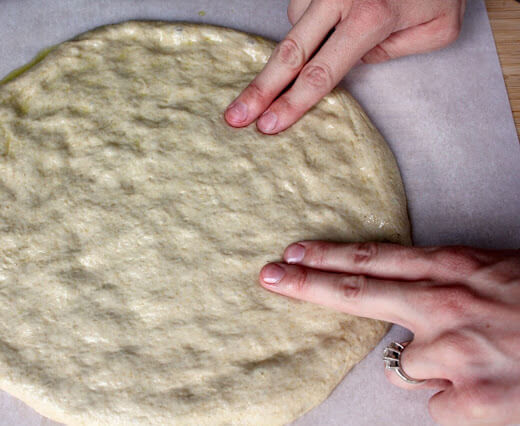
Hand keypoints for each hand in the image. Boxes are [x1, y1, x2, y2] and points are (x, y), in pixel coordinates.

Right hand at [225, 0, 465, 133]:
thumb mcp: (436, 29)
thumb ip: (393, 53)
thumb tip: (353, 62)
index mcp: (371, 17)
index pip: (321, 72)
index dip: (292, 103)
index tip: (268, 125)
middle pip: (289, 53)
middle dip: (260, 89)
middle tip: (235, 116)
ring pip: (294, 24)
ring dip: (300, 44)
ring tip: (329, 42)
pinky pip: (300, 4)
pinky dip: (309, 19)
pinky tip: (329, 20)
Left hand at [258, 241, 519, 424]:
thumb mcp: (501, 277)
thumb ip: (449, 288)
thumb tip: (409, 320)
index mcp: (459, 270)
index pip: (376, 260)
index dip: (329, 258)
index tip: (293, 254)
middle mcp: (447, 306)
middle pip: (360, 293)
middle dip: (307, 285)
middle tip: (269, 276)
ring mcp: (456, 354)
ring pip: (407, 366)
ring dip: (433, 368)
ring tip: (482, 361)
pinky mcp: (472, 401)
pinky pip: (440, 405)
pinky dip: (461, 402)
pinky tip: (493, 389)